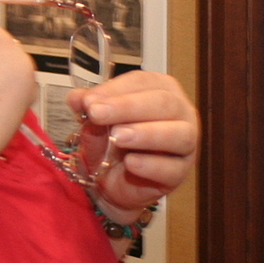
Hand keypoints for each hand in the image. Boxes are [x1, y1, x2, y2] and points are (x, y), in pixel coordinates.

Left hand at [65, 71, 198, 212]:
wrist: (111, 180)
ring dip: (147, 134)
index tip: (90, 101)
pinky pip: (172, 168)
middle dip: (128, 107)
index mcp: (161, 89)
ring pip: (178, 134)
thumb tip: (77, 98)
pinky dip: (151, 165)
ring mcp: (185, 144)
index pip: (144, 82)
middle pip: (164, 103)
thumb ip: (88, 106)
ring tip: (117, 137)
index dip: (117, 90)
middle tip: (98, 114)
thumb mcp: (95, 121)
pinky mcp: (180, 172)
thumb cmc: (111, 142)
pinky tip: (130, 163)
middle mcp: (180, 112)